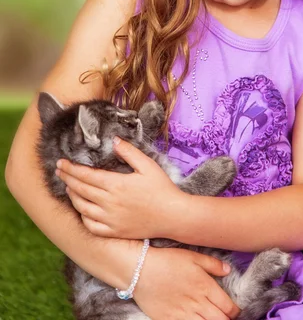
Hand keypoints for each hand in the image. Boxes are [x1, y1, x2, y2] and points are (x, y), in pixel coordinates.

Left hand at [55, 137, 185, 238]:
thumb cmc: (162, 188)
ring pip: (82, 208)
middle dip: (67, 178)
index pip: (86, 175)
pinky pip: (91, 226)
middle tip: (58, 171)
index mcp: (116, 184)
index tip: (61, 162)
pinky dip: (83, 216)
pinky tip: (82, 209)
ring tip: (68, 187)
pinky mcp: (114, 231)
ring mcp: (111, 219)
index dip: (71, 168)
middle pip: (81, 189)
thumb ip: (129, 152)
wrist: (174, 216)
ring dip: (72, 196)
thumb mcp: (148, 165)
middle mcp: (109, 202)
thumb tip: (114, 140)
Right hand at [134, 246, 240, 319]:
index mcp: (205, 286)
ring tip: (213, 319)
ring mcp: (183, 314)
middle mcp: (197, 302)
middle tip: (227, 318)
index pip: (228, 307)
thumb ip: (212, 264)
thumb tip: (228, 270)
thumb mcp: (192, 256)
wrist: (140, 269)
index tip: (235, 311)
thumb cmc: (167, 260)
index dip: (235, 312)